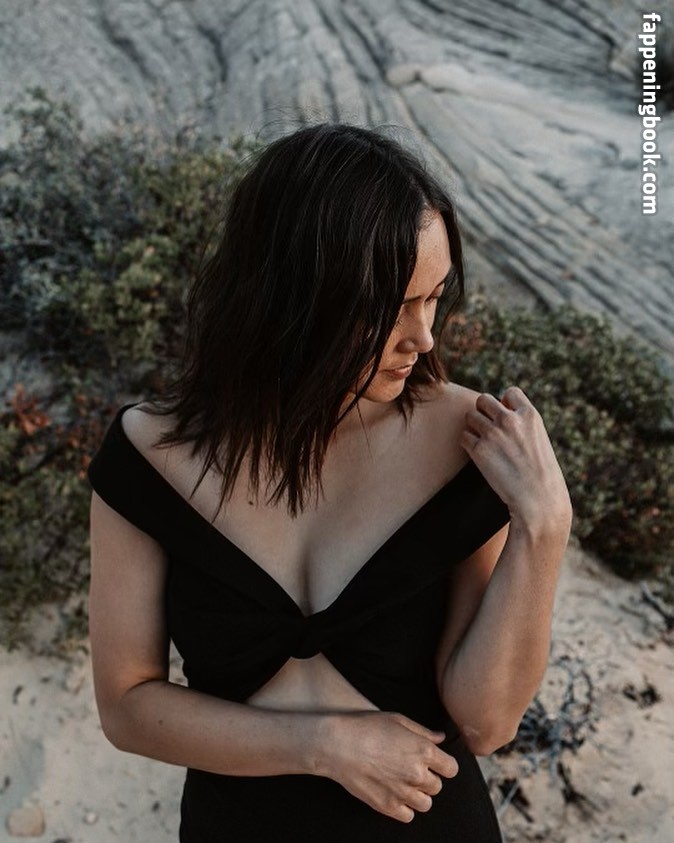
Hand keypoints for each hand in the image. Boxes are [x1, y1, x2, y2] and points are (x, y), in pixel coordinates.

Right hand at [317, 711, 457, 822]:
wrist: (338, 744)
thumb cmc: (367, 727)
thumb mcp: (398, 720)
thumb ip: (423, 732)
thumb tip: (440, 738)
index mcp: (424, 751)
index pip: (451, 769)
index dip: (443, 765)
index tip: (434, 762)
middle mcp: (417, 774)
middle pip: (437, 786)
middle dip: (428, 778)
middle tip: (411, 769)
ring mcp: (403, 792)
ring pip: (426, 804)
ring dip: (418, 795)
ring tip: (403, 783)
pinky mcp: (388, 806)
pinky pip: (408, 816)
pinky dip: (404, 808)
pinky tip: (394, 794)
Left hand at [460, 386, 571, 527]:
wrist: (538, 499)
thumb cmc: (540, 473)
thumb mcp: (539, 439)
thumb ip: (522, 423)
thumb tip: (501, 409)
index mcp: (530, 415)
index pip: (510, 392)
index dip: (505, 403)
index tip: (506, 418)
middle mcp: (510, 420)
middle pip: (483, 400)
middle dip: (484, 412)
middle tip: (489, 430)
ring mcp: (493, 434)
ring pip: (470, 416)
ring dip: (474, 427)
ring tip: (484, 443)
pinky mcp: (479, 450)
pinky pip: (464, 437)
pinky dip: (468, 444)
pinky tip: (479, 455)